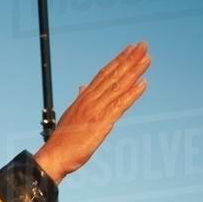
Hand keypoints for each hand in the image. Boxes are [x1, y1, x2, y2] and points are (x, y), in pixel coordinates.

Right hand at [35, 43, 149, 183]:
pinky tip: (143, 84)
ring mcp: (96, 110)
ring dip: (134, 71)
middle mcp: (90, 100)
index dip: (118, 60)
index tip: (130, 49)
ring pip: (118, 86)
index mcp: (84, 98)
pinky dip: (132, 95)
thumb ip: (80, 99)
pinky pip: (119, 106)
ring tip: (147, 58)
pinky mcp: (101, 124)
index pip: (103, 74)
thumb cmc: (63, 140)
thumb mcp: (70, 114)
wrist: (55, 156)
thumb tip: (83, 86)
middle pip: (113, 75)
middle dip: (129, 59)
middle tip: (143, 45)